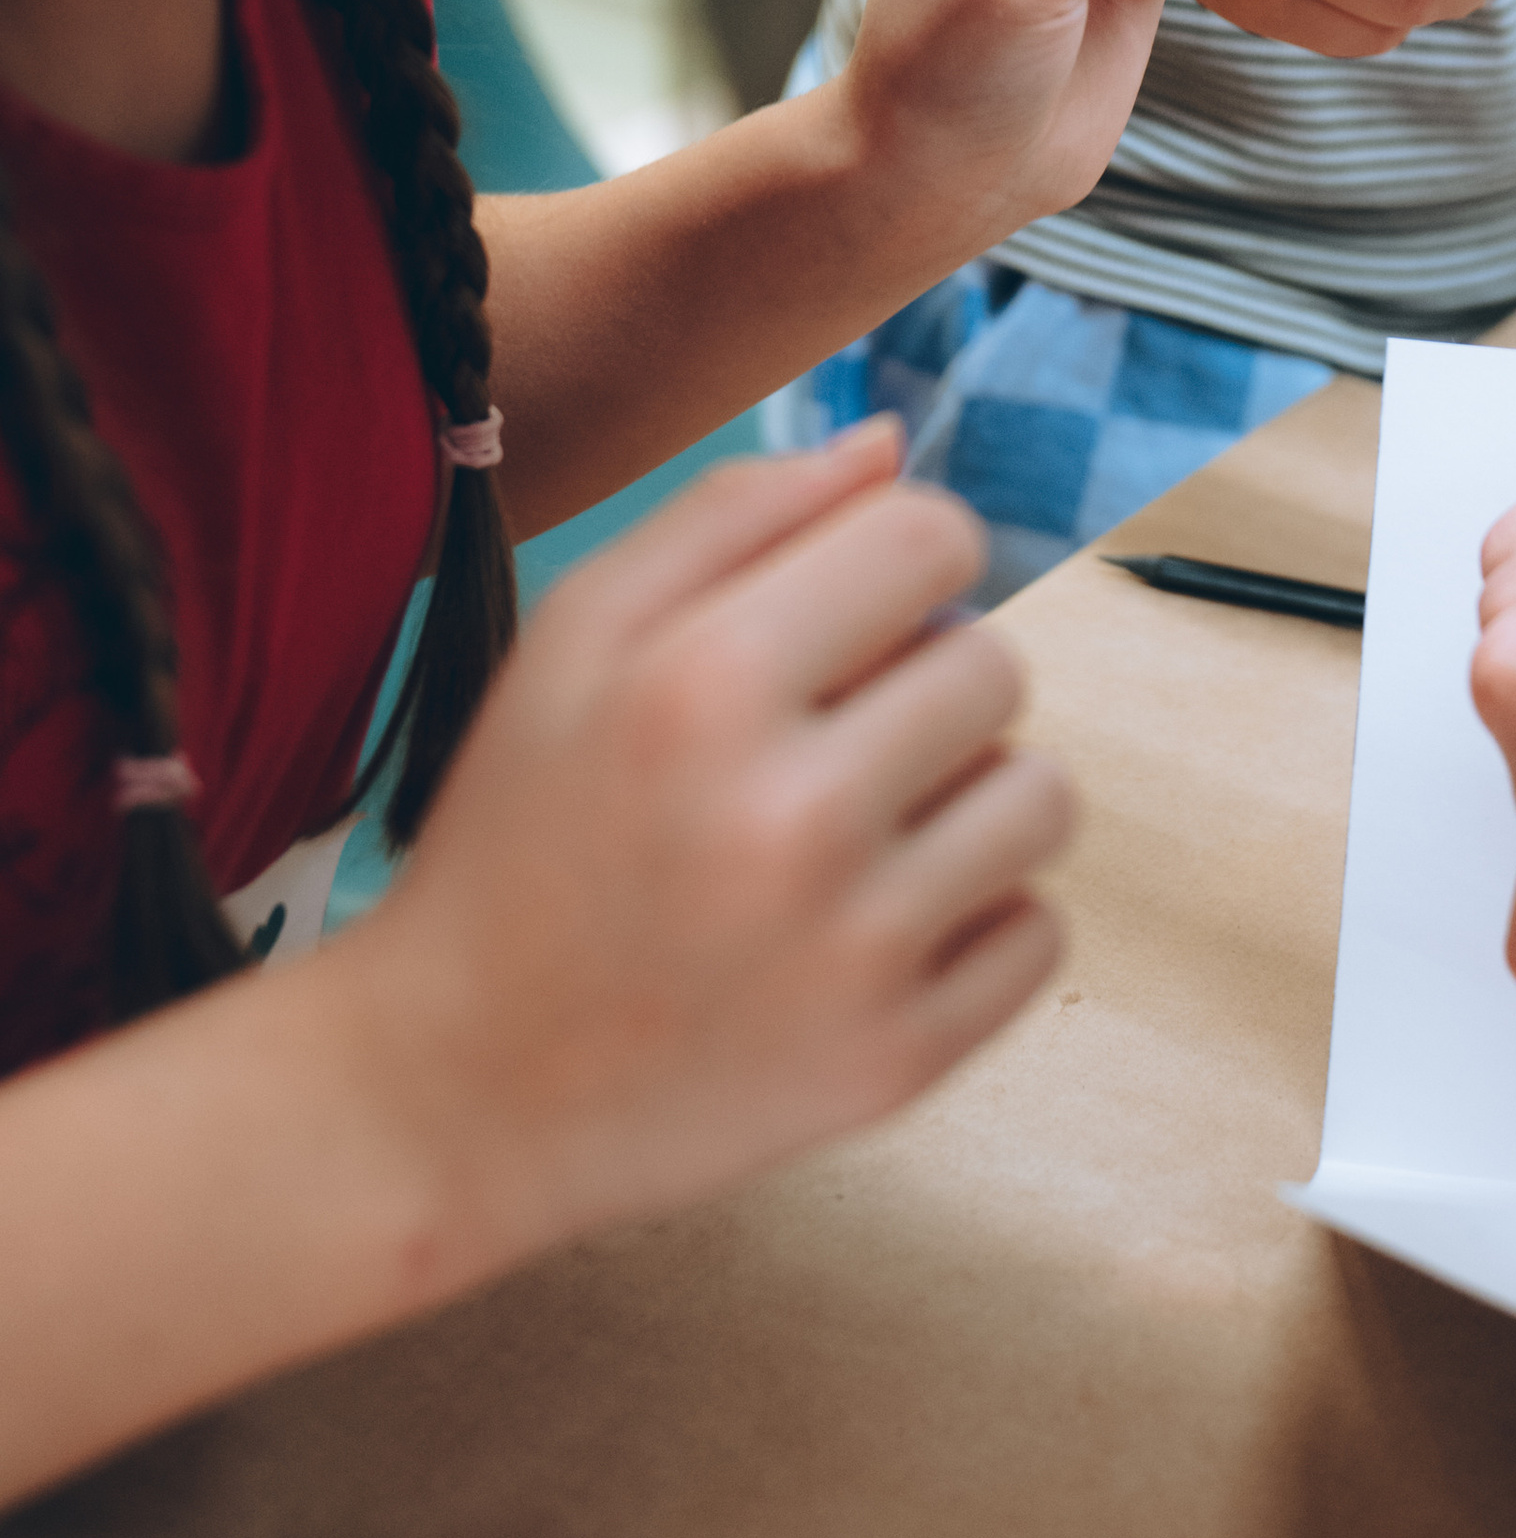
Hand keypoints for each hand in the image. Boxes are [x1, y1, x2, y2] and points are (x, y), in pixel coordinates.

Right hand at [342, 423, 1075, 1265]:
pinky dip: (977, 926)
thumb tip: (893, 447)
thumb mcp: (573, 640)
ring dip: (971, 801)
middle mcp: (788, 816)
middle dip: (928, 685)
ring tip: (861, 837)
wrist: (451, 1090)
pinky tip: (871, 931)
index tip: (861, 613)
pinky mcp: (894, 1064)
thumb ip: (735, 513)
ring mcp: (850, 954)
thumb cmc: (517, 843)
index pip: (932, 538)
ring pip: (1042, 798)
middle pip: (997, 666)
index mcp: (701, 684)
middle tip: (831, 745)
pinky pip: (1039, 938)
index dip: (908, 558)